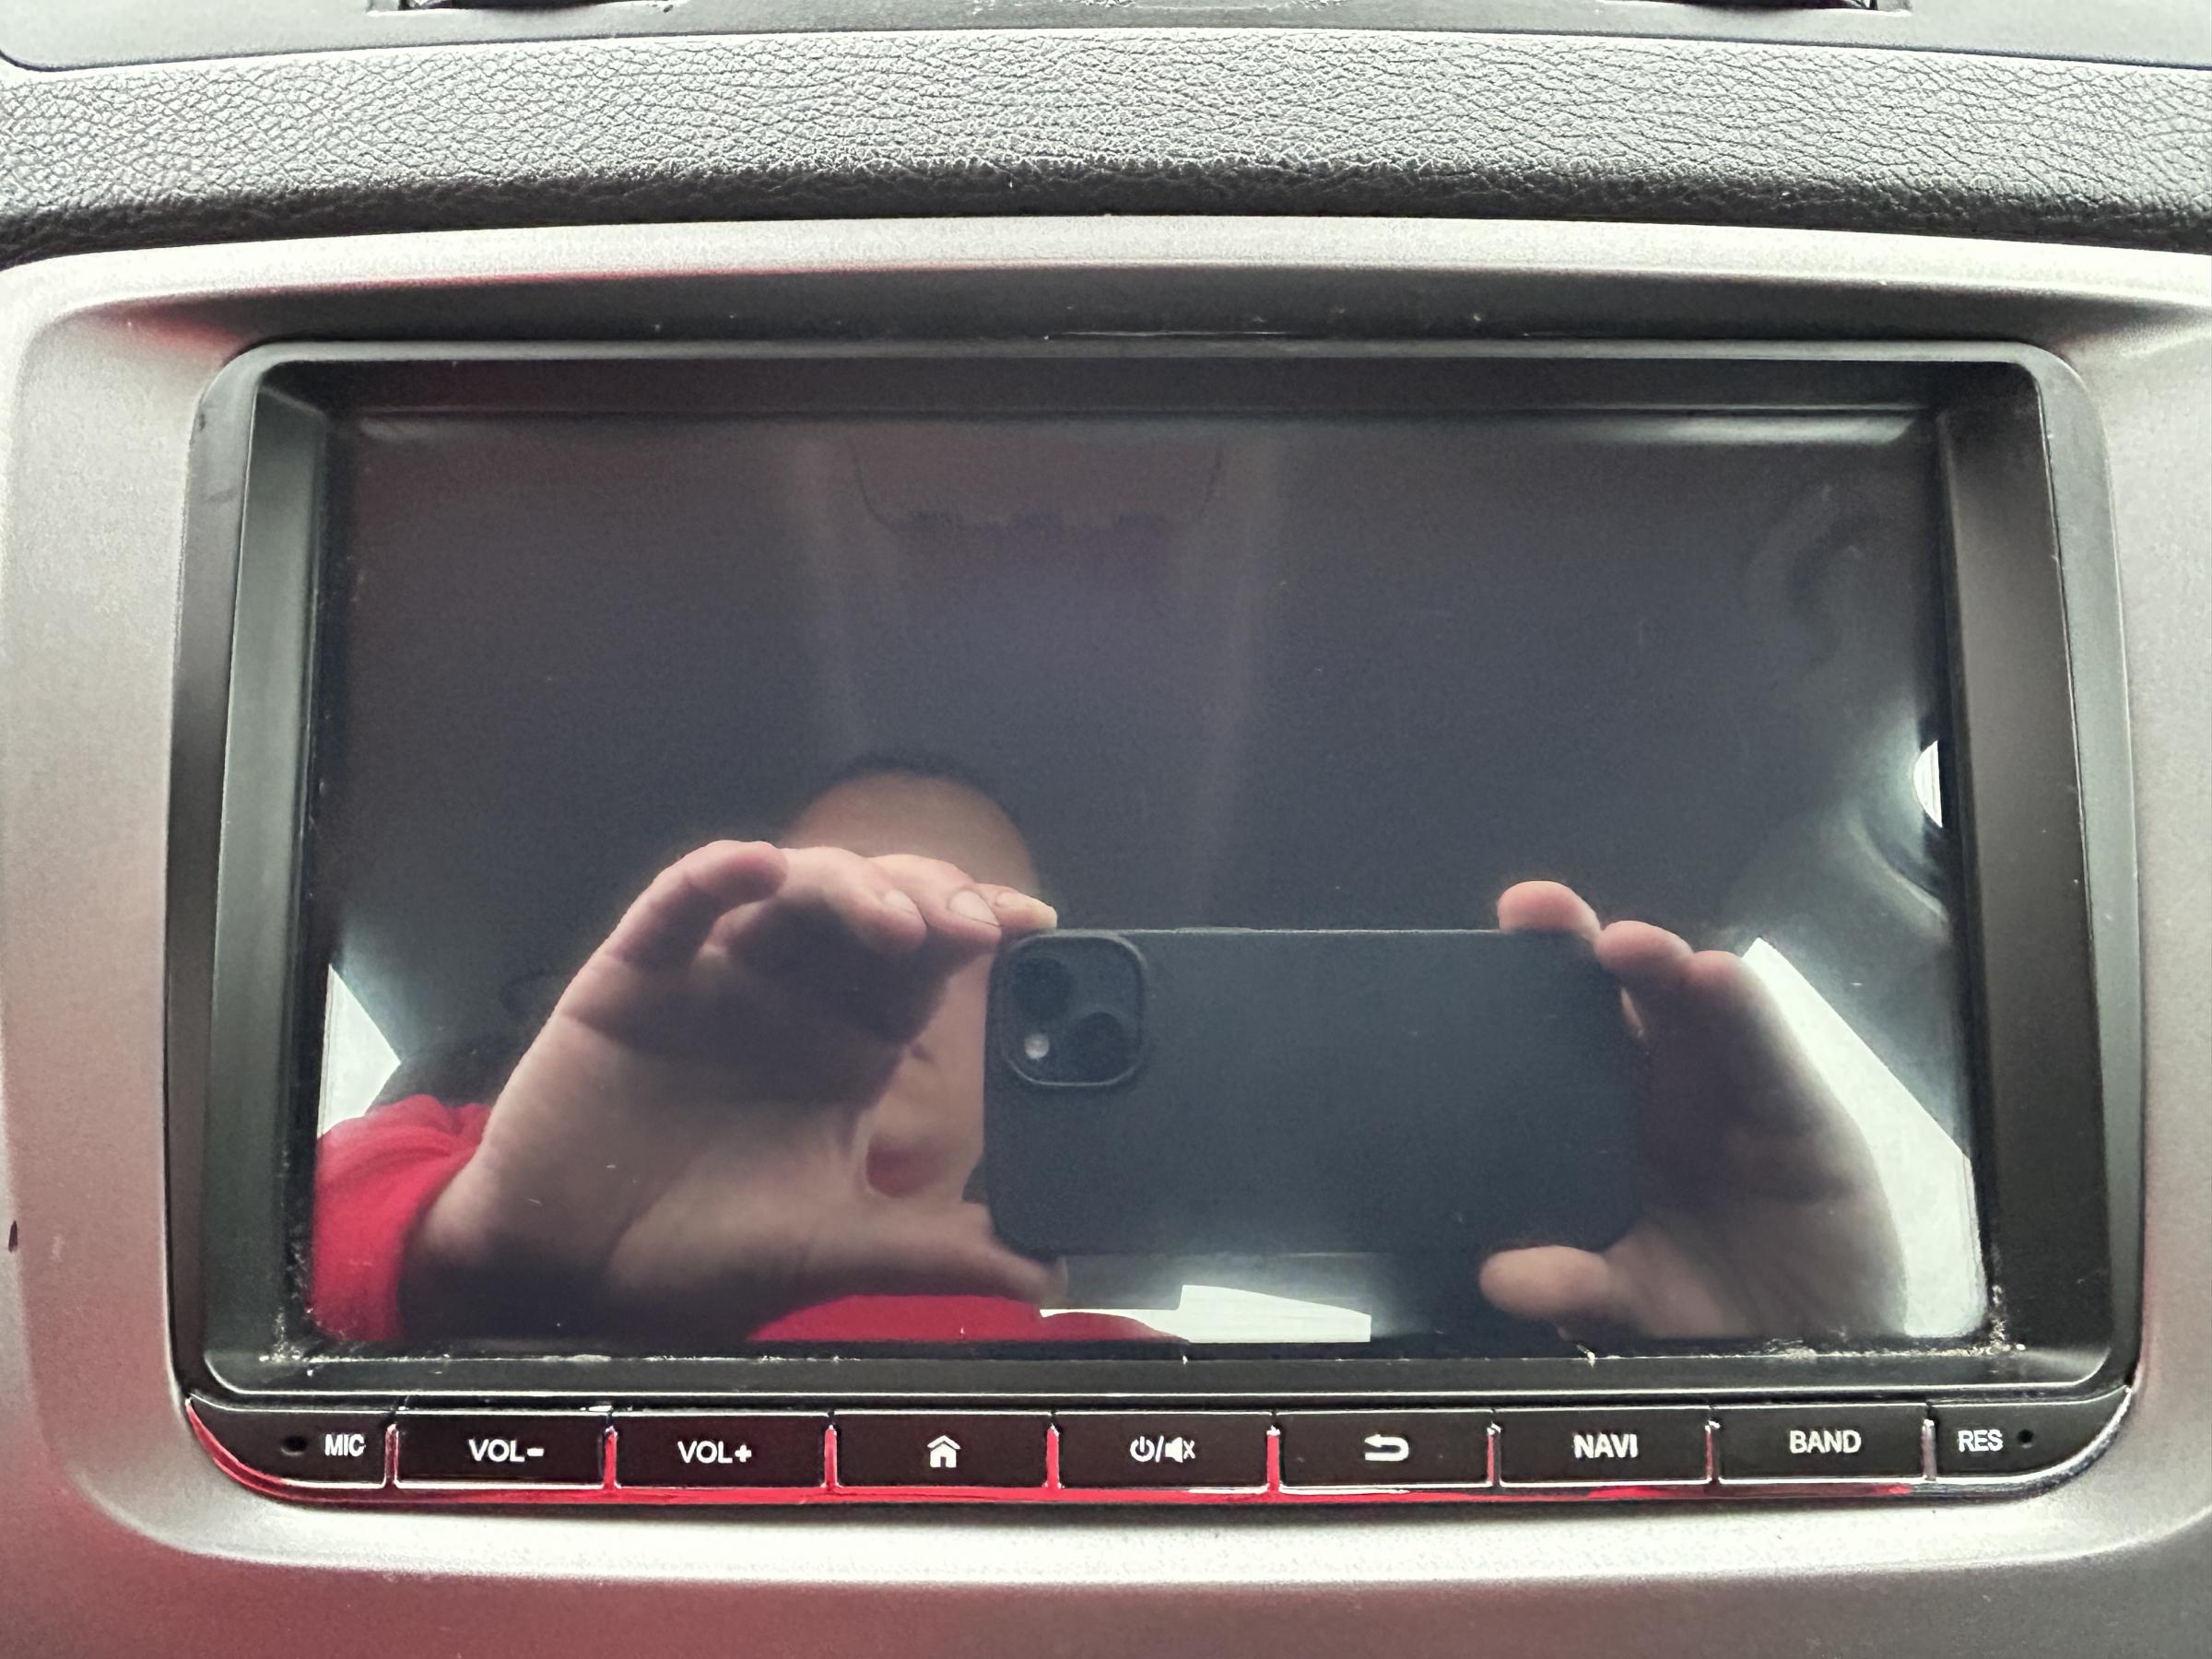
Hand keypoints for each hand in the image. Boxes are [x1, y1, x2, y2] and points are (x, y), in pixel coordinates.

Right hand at [401, 841, 1060, 1341]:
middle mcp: (791, 994)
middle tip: (972, 925)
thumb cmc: (698, 1254)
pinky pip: (680, 903)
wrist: (570, 1281)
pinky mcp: (636, 974)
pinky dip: (719, 874)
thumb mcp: (835, 1248)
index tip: (1034, 924)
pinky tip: (759, 867)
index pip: (927, 963)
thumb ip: (937, 1249)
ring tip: (896, 922)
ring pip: (793, 888)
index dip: (977, 928)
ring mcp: (714, 975)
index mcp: (848, 1045)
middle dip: (930, 895)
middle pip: (874, 904)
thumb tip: (1049, 1275)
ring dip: (851, 887)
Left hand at [1478, 882, 1903, 1340]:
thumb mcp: (1633, 1307)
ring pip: (1689, 1008)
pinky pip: (1766, 1055)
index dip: (1514, 995)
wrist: (1809, 1361)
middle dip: (1574, 949)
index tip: (1473, 959)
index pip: (1550, 1045)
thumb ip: (1576, 1285)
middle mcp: (1659, 1094)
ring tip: (1627, 943)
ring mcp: (1729, 1095)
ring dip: (1657, 965)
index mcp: (1600, 1126)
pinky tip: (1716, 978)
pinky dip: (1742, 1013)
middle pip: (1613, 1002)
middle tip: (1536, 910)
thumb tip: (1503, 1275)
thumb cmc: (1708, 1315)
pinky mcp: (1802, 1118)